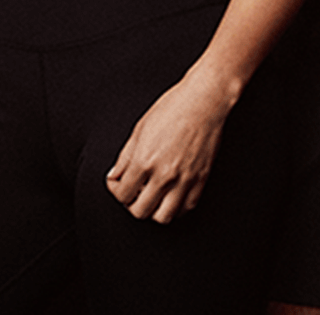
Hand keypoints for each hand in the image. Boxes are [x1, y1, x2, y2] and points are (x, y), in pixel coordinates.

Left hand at [101, 74, 233, 222]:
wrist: (204, 101)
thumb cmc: (173, 108)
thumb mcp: (139, 129)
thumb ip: (124, 158)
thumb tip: (115, 176)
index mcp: (144, 161)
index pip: (122, 194)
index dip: (116, 190)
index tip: (118, 183)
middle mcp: (163, 175)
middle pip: (139, 211)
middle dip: (131, 204)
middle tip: (133, 192)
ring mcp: (184, 180)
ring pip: (163, 217)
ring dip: (153, 211)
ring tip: (151, 197)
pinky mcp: (201, 180)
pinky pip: (186, 208)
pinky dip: (175, 208)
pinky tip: (170, 196)